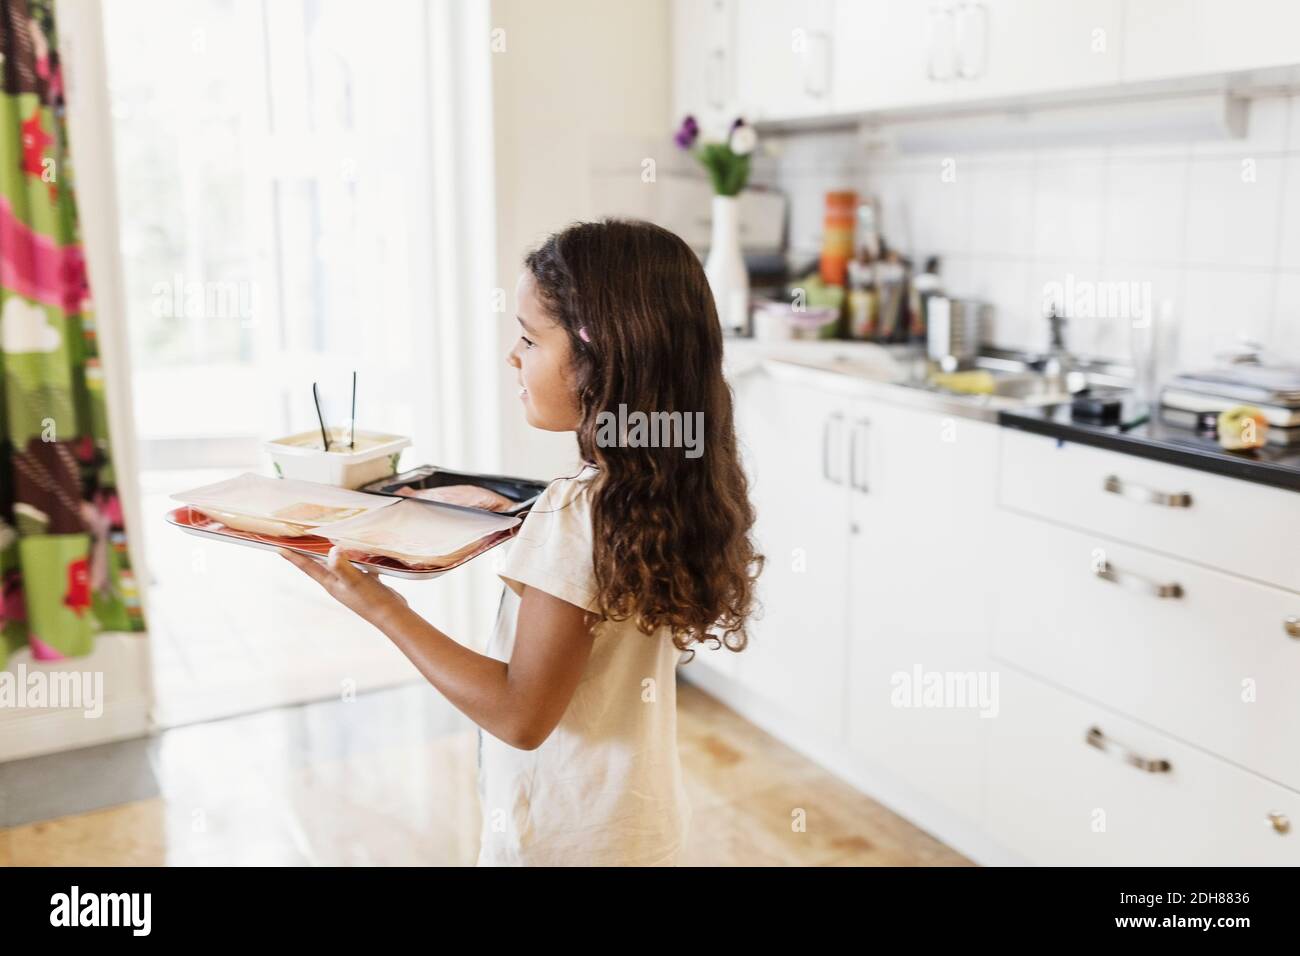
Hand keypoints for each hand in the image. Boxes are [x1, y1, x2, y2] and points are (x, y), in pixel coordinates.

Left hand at [278, 546, 409, 627]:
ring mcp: (352, 583)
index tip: (278, 548)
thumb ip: (341, 566)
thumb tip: (332, 549)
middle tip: (299, 539)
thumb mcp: (354, 581)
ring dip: (333, 553)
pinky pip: (359, 566)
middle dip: (309, 552)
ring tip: (328, 539)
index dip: (293, 557)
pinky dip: (359, 557)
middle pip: (319, 565)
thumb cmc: (371, 600)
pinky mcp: (366, 582)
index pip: (308, 567)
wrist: (392, 616)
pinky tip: (367, 550)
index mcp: (331, 583)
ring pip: (339, 564)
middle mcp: (338, 583)